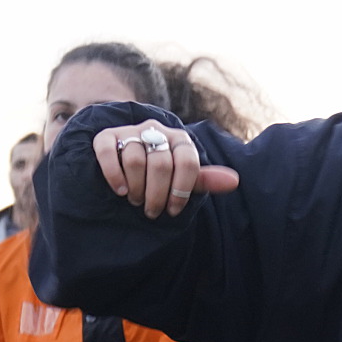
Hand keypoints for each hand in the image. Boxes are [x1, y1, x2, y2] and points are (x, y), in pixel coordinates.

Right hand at [91, 122, 239, 218]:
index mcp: (180, 139)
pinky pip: (109, 152)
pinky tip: (120, 190)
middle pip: (161, 164)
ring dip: (136, 188)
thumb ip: (204, 180)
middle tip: (152, 211)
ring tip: (136, 200)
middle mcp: (156, 130)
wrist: (124, 159)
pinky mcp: (106, 136)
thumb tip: (235, 181)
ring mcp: (131, 131)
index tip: (173, 210)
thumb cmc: (160, 174)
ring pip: (135, 160)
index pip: (187, 163)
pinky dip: (114, 175)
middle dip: (156, 195)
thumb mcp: (183, 178)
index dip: (181, 191)